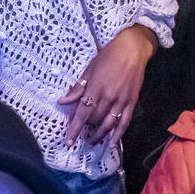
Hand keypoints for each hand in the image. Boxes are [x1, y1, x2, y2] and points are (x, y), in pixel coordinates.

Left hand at [57, 24, 154, 144]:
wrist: (132, 50)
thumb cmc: (108, 56)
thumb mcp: (89, 69)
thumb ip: (77, 88)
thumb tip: (62, 101)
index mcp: (95, 88)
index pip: (82, 113)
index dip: (74, 128)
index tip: (68, 141)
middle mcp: (109, 97)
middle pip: (94, 119)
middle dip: (86, 128)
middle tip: (80, 132)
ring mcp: (121, 101)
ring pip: (109, 124)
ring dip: (99, 135)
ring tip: (92, 141)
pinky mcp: (131, 102)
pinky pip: (124, 122)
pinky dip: (118, 135)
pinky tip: (111, 143)